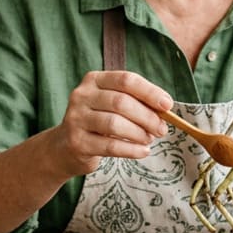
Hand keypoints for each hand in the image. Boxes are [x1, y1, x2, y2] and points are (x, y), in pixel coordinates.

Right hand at [54, 70, 173, 176]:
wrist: (64, 147)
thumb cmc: (97, 123)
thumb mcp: (112, 106)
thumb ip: (135, 102)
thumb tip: (165, 109)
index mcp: (94, 80)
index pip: (126, 80)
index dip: (150, 92)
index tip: (168, 105)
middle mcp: (81, 95)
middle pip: (122, 102)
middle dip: (147, 117)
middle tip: (161, 129)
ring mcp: (76, 119)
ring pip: (115, 124)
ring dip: (139, 133)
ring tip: (149, 139)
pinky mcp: (77, 142)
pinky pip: (110, 146)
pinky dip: (132, 150)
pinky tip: (143, 151)